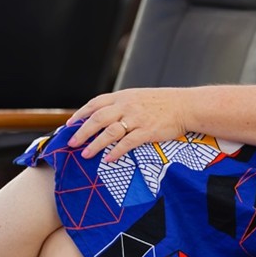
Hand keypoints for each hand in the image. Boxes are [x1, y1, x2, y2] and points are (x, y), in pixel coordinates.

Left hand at [66, 88, 191, 162]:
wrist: (186, 105)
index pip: (95, 103)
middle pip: (97, 118)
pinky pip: (126, 143)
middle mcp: (126, 105)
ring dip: (95, 144)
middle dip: (81, 132)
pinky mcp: (147, 131)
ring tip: (85, 154)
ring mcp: (136, 118)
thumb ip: (122, 104)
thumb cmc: (163, 103)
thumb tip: (105, 116)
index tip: (69, 124)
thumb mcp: (138, 97)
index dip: (81, 114)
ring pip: (109, 132)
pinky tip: (108, 160)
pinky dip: (115, 152)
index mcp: (123, 96)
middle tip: (71, 143)